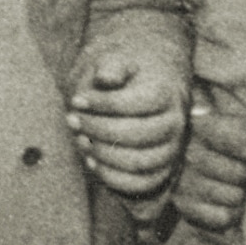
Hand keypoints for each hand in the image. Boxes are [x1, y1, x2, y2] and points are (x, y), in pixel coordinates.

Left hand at [65, 42, 187, 202]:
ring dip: (102, 154)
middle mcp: (174, 123)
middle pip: (136, 135)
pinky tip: (91, 161)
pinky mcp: (162, 170)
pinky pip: (141, 184)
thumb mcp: (116, 60)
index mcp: (165, 93)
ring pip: (138, 162)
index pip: (136, 104)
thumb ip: (111, 67)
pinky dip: (113, 177)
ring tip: (79, 138)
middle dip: (97, 129)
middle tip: (71, 119)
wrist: (140, 87)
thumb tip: (105, 78)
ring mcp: (171, 149)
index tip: (76, 100)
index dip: (103, 104)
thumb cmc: (123, 75)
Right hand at [174, 87, 245, 232]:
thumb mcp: (235, 128)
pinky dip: (231, 213)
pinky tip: (223, 201)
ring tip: (232, 185)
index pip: (238, 140)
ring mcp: (182, 180)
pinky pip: (224, 216)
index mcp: (200, 125)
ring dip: (241, 194)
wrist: (185, 164)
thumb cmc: (219, 144)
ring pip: (235, 197)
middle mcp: (187, 152)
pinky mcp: (183, 206)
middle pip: (241, 173)